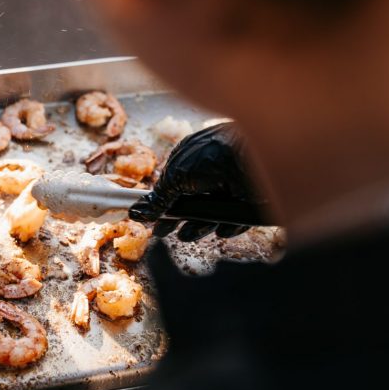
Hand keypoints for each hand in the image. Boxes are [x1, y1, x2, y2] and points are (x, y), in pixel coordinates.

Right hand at [128, 123, 265, 241]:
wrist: (251, 154)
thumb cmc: (211, 155)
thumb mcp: (176, 175)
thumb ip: (159, 197)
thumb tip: (137, 212)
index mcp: (191, 162)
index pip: (174, 188)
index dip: (163, 205)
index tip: (154, 221)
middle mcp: (211, 174)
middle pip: (191, 204)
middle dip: (178, 219)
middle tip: (166, 233)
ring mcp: (230, 188)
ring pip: (211, 214)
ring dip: (198, 227)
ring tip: (187, 235)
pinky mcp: (249, 201)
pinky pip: (235, 219)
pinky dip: (228, 226)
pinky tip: (222, 228)